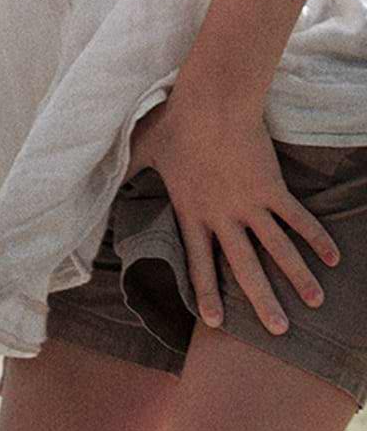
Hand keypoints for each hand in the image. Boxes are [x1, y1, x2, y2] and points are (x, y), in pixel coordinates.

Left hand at [126, 91, 343, 333]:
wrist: (210, 103)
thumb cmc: (172, 122)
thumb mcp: (142, 149)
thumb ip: (127, 168)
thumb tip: (101, 172)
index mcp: (190, 212)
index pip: (199, 263)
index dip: (207, 293)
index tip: (215, 322)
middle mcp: (221, 216)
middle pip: (244, 268)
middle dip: (262, 302)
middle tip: (278, 331)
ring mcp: (249, 204)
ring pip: (278, 250)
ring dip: (298, 277)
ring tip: (315, 302)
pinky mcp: (272, 188)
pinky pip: (299, 219)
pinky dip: (317, 238)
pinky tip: (334, 258)